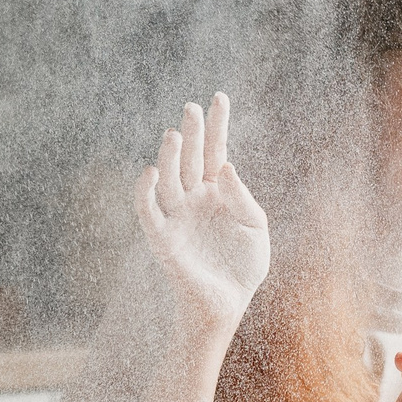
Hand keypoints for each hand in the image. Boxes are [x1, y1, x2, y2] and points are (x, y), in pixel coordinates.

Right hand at [134, 92, 269, 327]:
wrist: (228, 304)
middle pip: (190, 158)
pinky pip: (149, 211)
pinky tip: (151, 172)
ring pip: (169, 179)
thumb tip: (224, 167)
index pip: (215, 150)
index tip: (219, 97)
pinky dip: (145, 192)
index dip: (217, 125)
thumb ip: (242, 197)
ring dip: (169, 157)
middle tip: (191, 108)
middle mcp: (194, 198)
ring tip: (173, 134)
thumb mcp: (255, 227)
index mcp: (218, 191)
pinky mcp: (163, 238)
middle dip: (191, 133)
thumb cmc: (243, 266)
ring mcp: (177, 216)